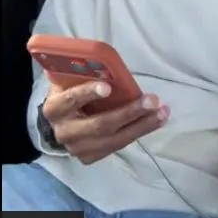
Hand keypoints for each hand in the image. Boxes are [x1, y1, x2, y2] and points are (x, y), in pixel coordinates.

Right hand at [41, 81, 167, 163]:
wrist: (58, 122)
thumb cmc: (67, 92)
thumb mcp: (67, 80)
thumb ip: (80, 73)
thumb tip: (103, 60)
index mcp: (55, 108)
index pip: (70, 100)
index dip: (87, 93)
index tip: (107, 87)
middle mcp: (64, 132)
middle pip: (100, 125)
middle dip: (129, 113)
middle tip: (152, 101)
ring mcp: (78, 149)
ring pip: (114, 140)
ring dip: (142, 125)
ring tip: (163, 112)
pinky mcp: (91, 157)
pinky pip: (119, 145)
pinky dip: (139, 132)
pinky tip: (156, 120)